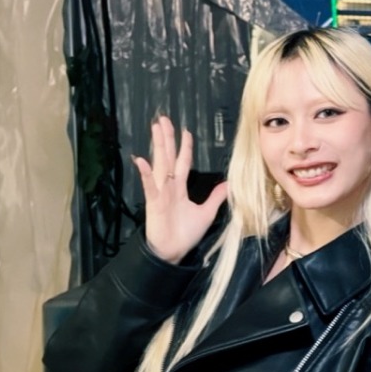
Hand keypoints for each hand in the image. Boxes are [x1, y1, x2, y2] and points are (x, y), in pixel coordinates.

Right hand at [133, 116, 227, 263]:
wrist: (172, 252)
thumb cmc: (185, 233)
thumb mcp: (206, 213)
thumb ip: (216, 197)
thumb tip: (229, 184)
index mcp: (180, 188)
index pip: (183, 162)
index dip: (185, 147)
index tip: (185, 131)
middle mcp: (169, 186)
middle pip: (168, 157)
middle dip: (166, 138)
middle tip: (163, 119)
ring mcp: (160, 193)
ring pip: (160, 165)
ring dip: (158, 146)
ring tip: (155, 128)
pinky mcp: (153, 203)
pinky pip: (149, 186)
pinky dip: (146, 173)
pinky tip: (141, 160)